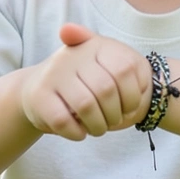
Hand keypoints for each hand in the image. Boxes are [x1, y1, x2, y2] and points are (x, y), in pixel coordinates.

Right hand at [20, 24, 151, 140]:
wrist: (38, 87)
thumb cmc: (83, 81)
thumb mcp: (105, 65)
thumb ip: (126, 67)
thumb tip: (141, 73)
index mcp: (94, 45)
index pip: (125, 69)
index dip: (132, 96)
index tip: (130, 107)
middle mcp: (71, 56)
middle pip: (106, 90)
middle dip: (115, 114)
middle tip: (114, 121)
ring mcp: (53, 74)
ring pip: (85, 105)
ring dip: (98, 126)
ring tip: (99, 129)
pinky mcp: (39, 95)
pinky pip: (63, 120)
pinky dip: (77, 133)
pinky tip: (81, 133)